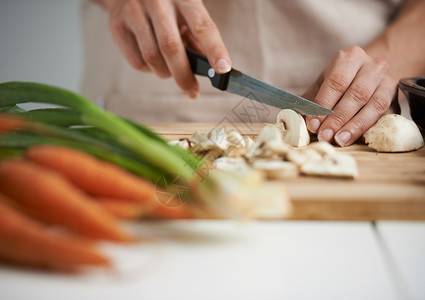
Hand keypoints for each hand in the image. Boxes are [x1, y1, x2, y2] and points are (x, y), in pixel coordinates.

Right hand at [99, 0, 230, 97]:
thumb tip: (211, 68)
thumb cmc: (165, 5)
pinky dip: (149, 70)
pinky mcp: (117, 25)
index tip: (223, 69)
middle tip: (192, 91)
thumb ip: (197, 37)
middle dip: (184, 75)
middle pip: (171, 47)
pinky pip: (137, 61)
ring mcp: (134, 11)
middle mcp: (157, 1)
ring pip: (152, 57)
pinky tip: (153, 61)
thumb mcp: (186, 12)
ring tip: (170, 70)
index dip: (215, 49)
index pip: (202, 26)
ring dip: (165, 73)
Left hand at [303, 46, 398, 146]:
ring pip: (375, 105)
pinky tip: (358, 139)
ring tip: (340, 140)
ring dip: (356, 125)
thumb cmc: (340, 82)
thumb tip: (294, 118)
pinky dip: (370, 128)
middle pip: (356, 94)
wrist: (369, 75)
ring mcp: (388, 81)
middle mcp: (372, 66)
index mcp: (350, 57)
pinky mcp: (396, 99)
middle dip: (338, 118)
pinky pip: (386, 115)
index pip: (336, 82)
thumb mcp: (323, 85)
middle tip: (325, 136)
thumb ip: (310, 100)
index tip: (313, 124)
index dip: (324, 105)